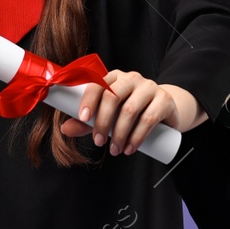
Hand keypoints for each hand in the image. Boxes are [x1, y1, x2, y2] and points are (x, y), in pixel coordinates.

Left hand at [60, 70, 203, 155]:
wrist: (165, 111)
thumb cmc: (131, 112)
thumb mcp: (108, 116)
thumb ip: (87, 122)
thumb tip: (64, 129)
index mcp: (114, 77)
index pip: (98, 83)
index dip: (89, 99)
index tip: (83, 118)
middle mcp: (131, 78)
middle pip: (113, 96)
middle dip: (103, 122)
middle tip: (99, 142)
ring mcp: (150, 87)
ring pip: (130, 109)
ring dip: (119, 134)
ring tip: (115, 150)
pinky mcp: (164, 100)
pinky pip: (149, 118)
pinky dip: (137, 136)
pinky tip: (130, 148)